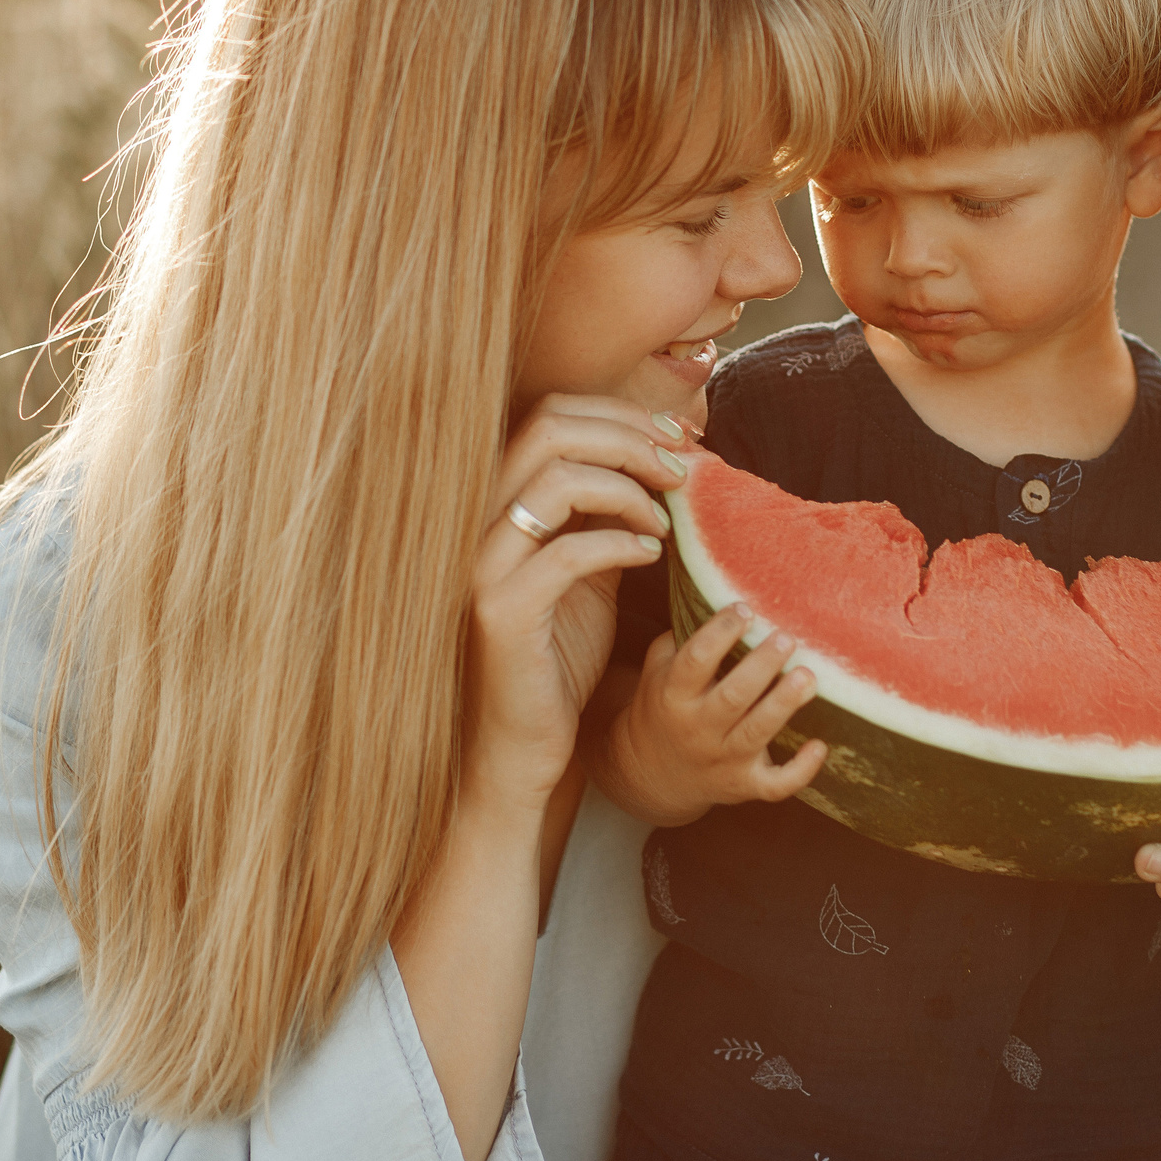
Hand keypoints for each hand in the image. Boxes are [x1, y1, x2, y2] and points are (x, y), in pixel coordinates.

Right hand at [466, 395, 691, 809]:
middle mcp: (479, 522)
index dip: (620, 415)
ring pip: (555, 478)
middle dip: (628, 435)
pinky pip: (566, 552)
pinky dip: (618, 542)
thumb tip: (660, 462)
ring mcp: (483, 565)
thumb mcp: (589, 573)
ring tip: (666, 518)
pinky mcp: (500, 612)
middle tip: (681, 465)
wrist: (522, 745)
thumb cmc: (556, 659)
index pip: (550, 415)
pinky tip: (650, 554)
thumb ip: (607, 517)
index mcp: (498, 504)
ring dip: (628, 485)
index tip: (677, 437)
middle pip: (549, 427)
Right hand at [597, 605, 827, 826]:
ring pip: (756, 734)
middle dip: (761, 666)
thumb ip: (682, 639)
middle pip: (732, 696)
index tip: (745, 609)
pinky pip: (775, 785)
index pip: (696, 659)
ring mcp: (722, 760)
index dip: (721, 632)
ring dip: (784, 704)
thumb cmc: (663, 707)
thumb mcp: (658, 671)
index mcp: (673, 695)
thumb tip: (720, 596)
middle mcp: (697, 729)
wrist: (651, 774)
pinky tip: (821, 745)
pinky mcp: (743, 785)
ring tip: (808, 676)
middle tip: (786, 638)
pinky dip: (800, 770)